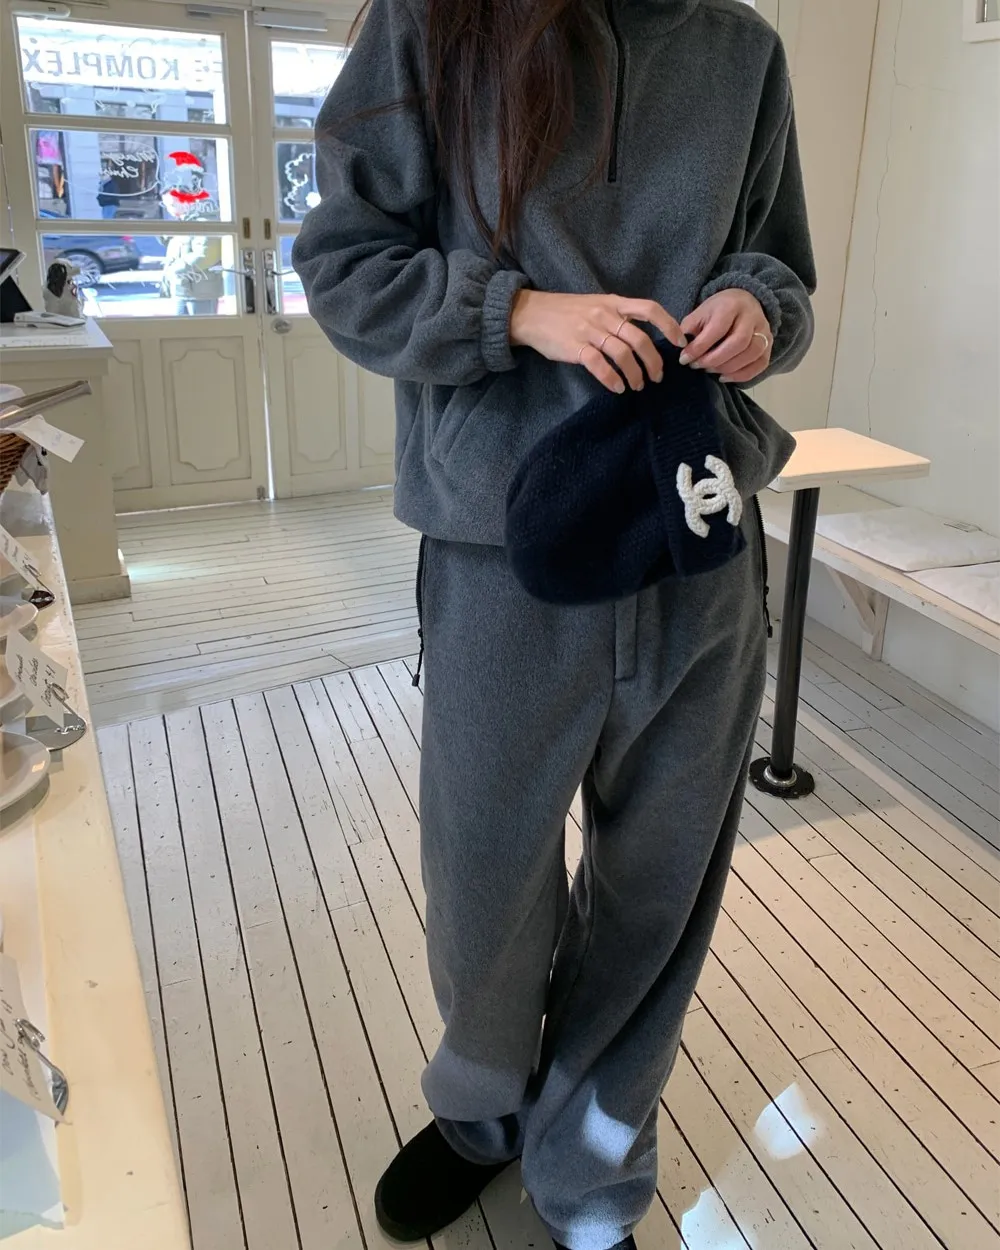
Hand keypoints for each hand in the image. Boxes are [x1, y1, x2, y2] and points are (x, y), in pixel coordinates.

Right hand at [510, 291, 685, 392]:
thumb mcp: (595, 305)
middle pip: (640, 339)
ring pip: (623, 354)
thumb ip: (617, 317)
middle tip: (657, 377)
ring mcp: (590, 331)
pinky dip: (612, 379)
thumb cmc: (565, 312)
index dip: (668, 326)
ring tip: (637, 386)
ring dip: (635, 374)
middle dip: (653, 362)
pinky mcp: (575, 348)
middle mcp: (605, 315)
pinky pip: (599, 366)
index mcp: (613, 303)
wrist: (531, 314)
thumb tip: (641, 338)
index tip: (679, 343)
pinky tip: (617, 388)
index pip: (649, 309)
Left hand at [679, 289, 772, 383]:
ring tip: (709, 371)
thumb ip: (689, 328)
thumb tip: (680, 349)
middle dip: (714, 359)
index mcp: (731, 305)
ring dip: (728, 368)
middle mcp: (752, 316)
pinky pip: (761, 364)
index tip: (684, 359)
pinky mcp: (769, 345)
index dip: (700, 348)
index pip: (717, 329)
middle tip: (698, 366)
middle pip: (738, 343)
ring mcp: (764, 330)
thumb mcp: (700, 312)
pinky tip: (725, 377)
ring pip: (751, 354)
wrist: (743, 302)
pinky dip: (742, 375)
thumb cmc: (718, 310)